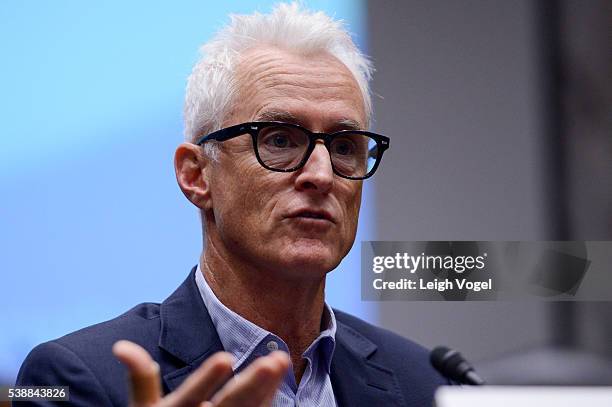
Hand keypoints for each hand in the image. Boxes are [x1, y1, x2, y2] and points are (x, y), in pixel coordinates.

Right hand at [112, 340, 289, 406]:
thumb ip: (140, 378)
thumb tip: (120, 346)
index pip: (192, 396)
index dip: (207, 378)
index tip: (226, 357)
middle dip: (251, 385)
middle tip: (272, 361)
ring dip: (267, 389)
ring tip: (280, 360)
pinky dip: (267, 399)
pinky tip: (277, 378)